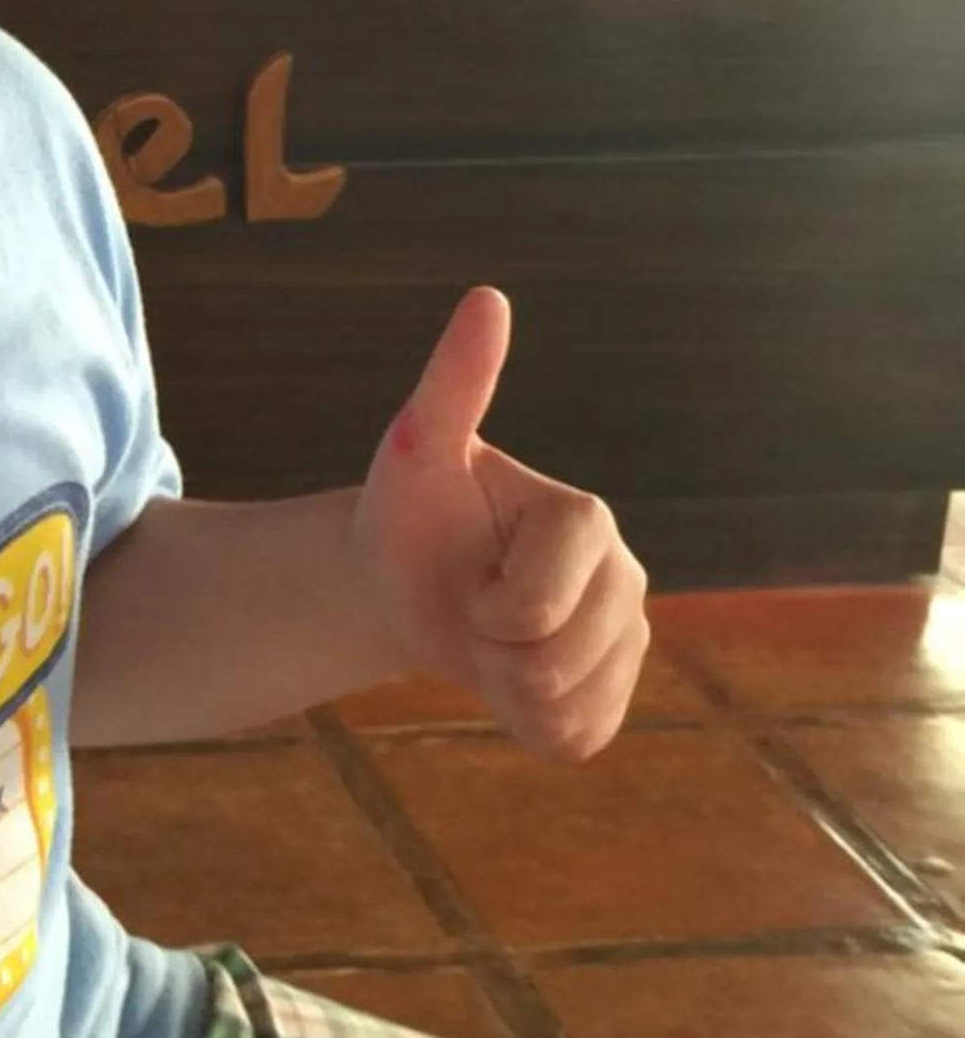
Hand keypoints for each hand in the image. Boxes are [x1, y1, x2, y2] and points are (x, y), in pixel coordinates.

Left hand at [354, 287, 647, 760]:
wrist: (409, 586)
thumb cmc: (412, 514)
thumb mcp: (418, 449)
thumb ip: (455, 382)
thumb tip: (487, 297)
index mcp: (588, 519)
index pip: (542, 602)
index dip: (491, 607)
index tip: (471, 579)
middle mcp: (627, 577)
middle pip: (555, 661)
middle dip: (492, 653)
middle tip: (474, 613)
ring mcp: (628, 640)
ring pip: (565, 706)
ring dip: (504, 692)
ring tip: (489, 643)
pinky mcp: (616, 693)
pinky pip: (577, 740)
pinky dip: (528, 727)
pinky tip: (510, 684)